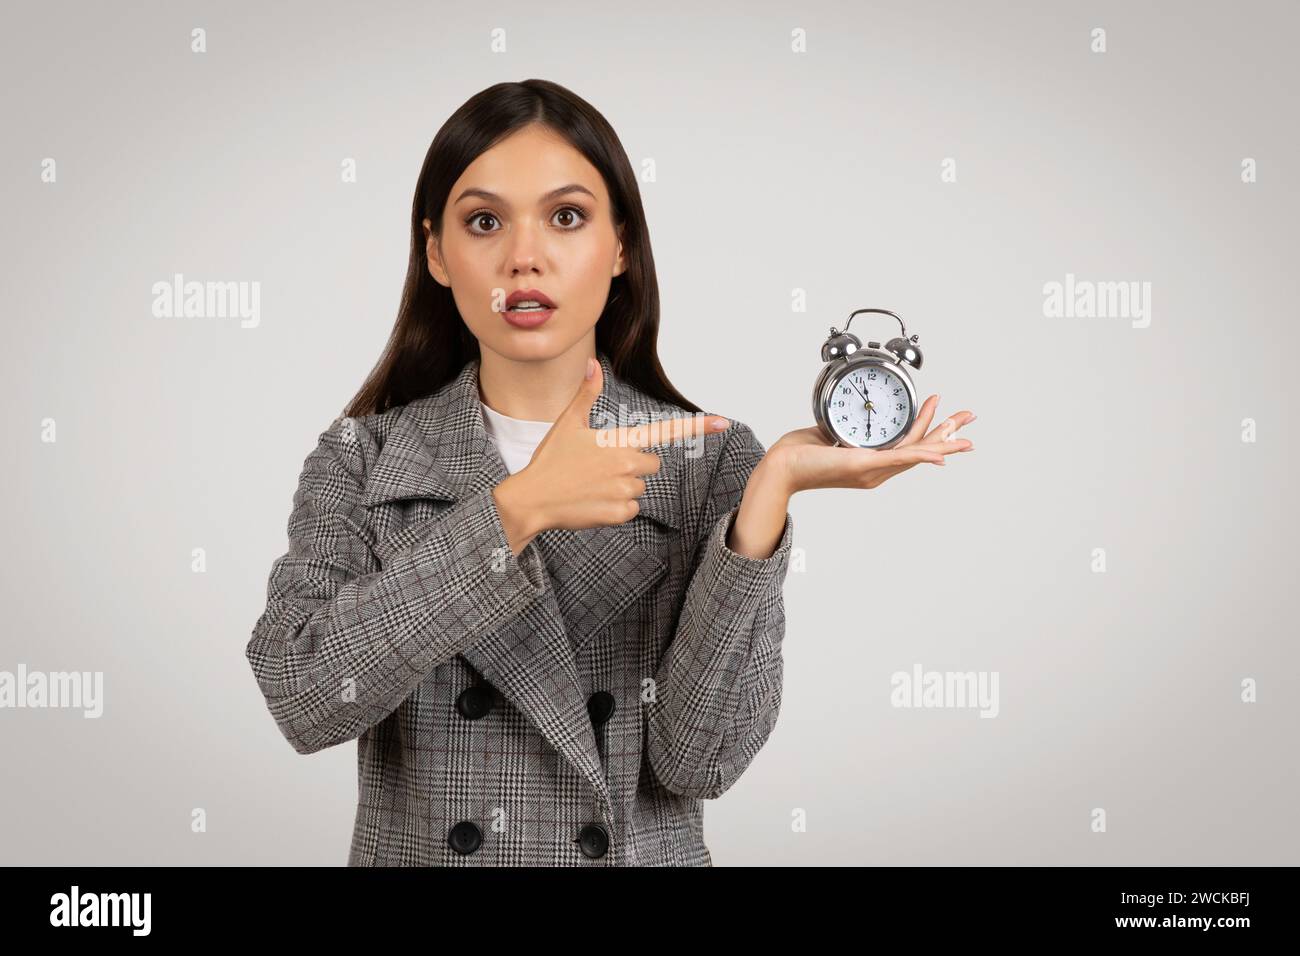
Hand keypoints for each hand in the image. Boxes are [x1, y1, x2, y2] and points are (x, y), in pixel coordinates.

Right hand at [493, 357, 730, 552]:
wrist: (531, 500)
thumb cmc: (549, 460)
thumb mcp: (567, 423)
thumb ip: (586, 394)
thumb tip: (592, 364)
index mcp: (619, 441)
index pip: (665, 431)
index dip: (697, 427)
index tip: (723, 422)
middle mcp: (627, 465)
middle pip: (651, 464)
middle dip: (633, 465)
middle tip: (601, 466)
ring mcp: (625, 491)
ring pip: (640, 487)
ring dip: (623, 486)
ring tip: (592, 485)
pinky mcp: (620, 513)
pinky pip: (632, 508)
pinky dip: (617, 507)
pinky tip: (593, 502)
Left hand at [768, 395, 974, 494]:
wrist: (781, 467)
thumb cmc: (800, 454)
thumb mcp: (831, 433)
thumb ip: (849, 427)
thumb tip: (855, 414)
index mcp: (872, 463)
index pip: (909, 445)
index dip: (930, 429)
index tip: (944, 411)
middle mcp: (876, 471)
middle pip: (922, 450)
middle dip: (949, 432)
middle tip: (970, 416)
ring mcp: (871, 470)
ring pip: (916, 453)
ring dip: (943, 439)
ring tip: (963, 428)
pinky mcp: (862, 465)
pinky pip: (898, 458)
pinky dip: (921, 455)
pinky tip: (939, 455)